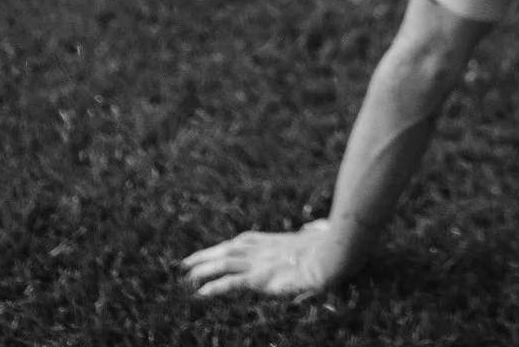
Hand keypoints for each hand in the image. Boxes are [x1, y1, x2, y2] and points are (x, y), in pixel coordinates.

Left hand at [182, 220, 358, 300]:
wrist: (332, 256)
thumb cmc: (331, 245)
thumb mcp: (319, 235)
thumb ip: (312, 231)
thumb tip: (310, 227)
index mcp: (275, 240)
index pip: (244, 241)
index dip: (227, 246)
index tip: (215, 250)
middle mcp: (263, 249)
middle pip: (228, 249)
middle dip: (206, 255)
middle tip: (187, 262)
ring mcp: (260, 262)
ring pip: (224, 263)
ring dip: (203, 268)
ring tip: (186, 274)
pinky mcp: (260, 278)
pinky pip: (231, 283)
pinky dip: (214, 286)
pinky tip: (200, 292)